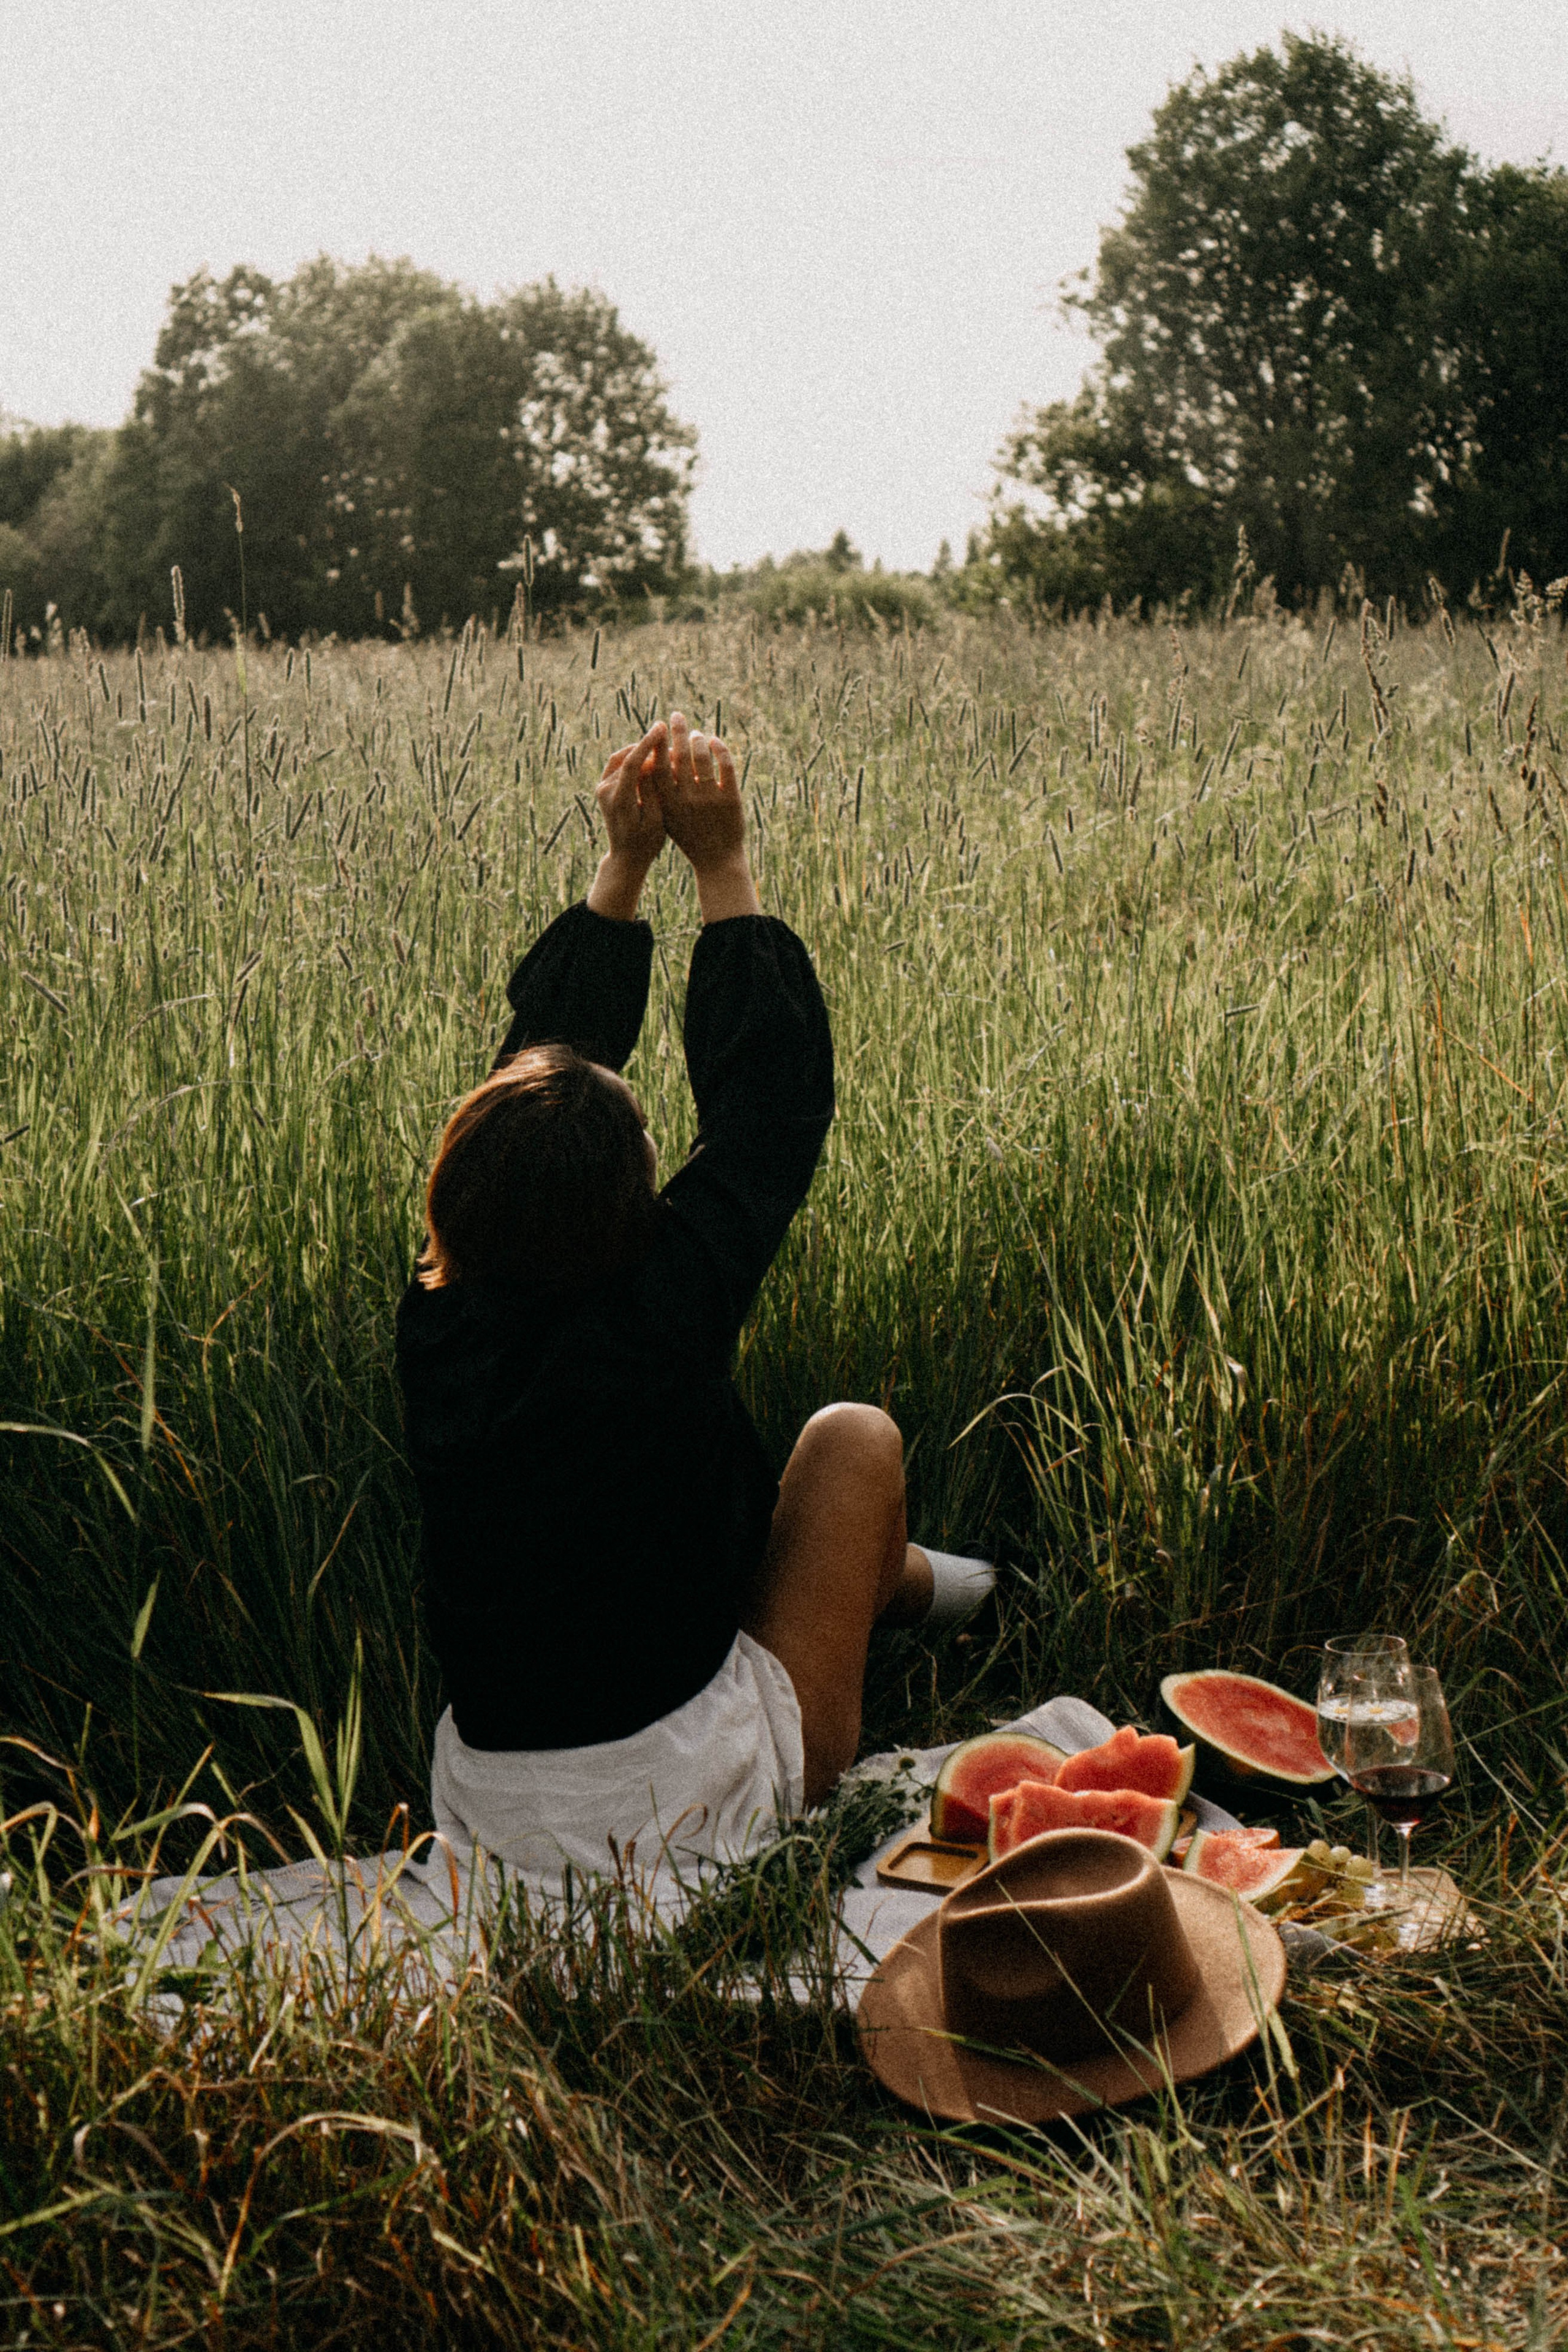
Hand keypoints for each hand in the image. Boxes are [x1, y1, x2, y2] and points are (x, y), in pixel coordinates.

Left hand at [595, 721, 668, 870]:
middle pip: (627, 758)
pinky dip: (633, 757)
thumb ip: (652, 791)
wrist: (626, 857)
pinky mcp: (603, 787)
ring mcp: (601, 788)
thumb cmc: (646, 842)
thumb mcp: (656, 820)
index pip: (632, 763)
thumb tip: (651, 763)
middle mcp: (605, 791)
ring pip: (622, 758)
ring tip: (661, 747)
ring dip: (641, 750)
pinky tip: (649, 756)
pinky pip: (618, 764)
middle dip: (649, 746)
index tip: (662, 727)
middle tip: (670, 740)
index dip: (647, 743)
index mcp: (619, 800)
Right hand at [658, 711, 745, 871]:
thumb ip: (660, 790)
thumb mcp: (667, 815)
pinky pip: (725, 764)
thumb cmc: (688, 836)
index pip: (657, 764)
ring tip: (695, 733)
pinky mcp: (731, 799)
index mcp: (667, 803)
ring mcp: (710, 799)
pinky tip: (714, 741)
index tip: (657, 727)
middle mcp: (687, 800)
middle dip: (677, 730)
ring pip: (702, 756)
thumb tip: (652, 757)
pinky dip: (719, 748)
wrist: (716, 860)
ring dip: (698, 739)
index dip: (656, 743)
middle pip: (680, 754)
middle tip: (675, 715)